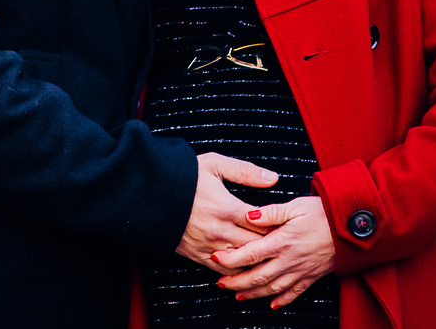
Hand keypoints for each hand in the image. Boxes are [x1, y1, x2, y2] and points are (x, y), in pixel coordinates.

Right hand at [174, 152, 278, 270]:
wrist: (147, 192)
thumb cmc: (182, 175)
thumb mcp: (213, 164)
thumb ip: (245, 171)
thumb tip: (273, 178)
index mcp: (228, 207)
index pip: (264, 224)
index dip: (279, 227)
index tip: (288, 227)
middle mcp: (221, 230)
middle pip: (257, 246)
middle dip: (272, 246)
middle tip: (285, 246)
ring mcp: (208, 245)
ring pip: (243, 263)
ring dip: (256, 262)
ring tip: (269, 259)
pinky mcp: (196, 255)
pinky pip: (222, 270)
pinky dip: (236, 271)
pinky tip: (245, 269)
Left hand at [213, 195, 335, 306]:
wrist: (353, 227)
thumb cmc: (323, 212)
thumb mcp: (295, 205)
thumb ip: (270, 212)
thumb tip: (248, 215)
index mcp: (283, 241)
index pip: (251, 254)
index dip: (231, 258)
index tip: (216, 257)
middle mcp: (290, 259)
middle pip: (258, 276)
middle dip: (237, 282)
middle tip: (220, 283)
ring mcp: (302, 270)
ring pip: (273, 288)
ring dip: (254, 294)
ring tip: (238, 295)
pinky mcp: (313, 276)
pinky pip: (295, 293)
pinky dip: (282, 300)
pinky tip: (272, 304)